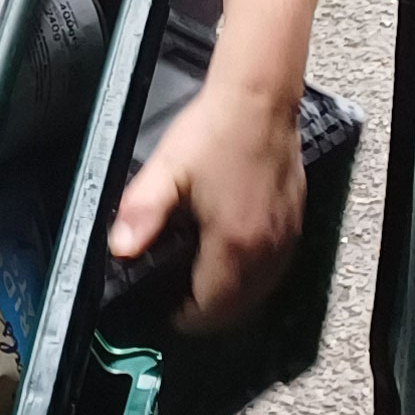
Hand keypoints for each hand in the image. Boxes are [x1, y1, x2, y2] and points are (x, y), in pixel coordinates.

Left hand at [107, 79, 304, 330]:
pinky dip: (251, 275)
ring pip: (259, 292)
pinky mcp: (293, 220)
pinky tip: (230, 256)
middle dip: (206, 312)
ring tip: (199, 282)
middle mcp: (266, 249)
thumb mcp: (167, 169)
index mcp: (234, 244)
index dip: (182, 317)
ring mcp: (284, 236)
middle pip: (237, 310)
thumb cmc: (216, 129)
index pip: (211, 311)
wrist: (258, 97)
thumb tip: (121, 248)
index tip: (163, 308)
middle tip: (177, 299)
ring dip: (230, 297)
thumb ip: (141, 213)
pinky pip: (274, 267)